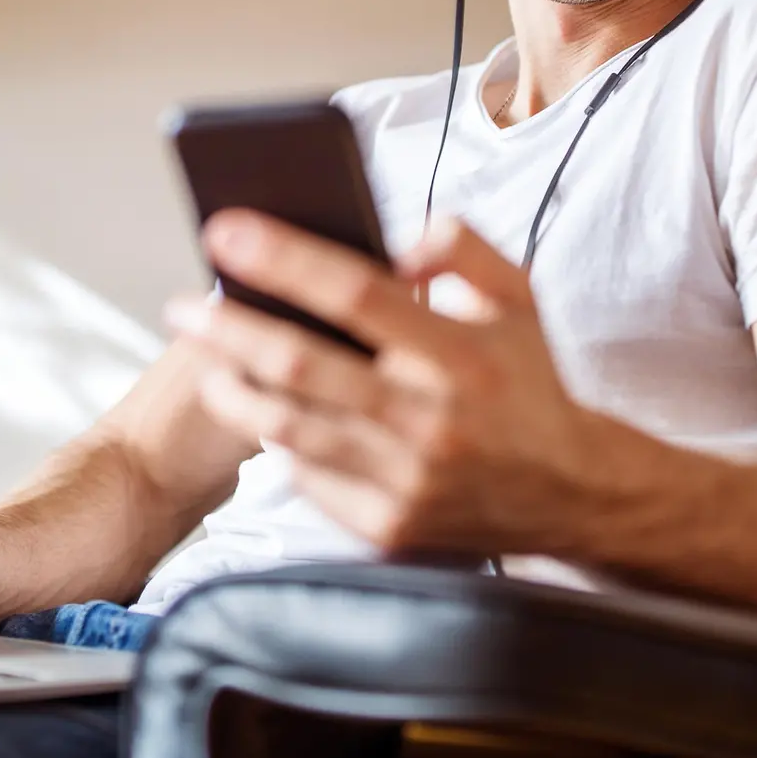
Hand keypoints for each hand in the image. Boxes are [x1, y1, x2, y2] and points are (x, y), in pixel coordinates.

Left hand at [165, 211, 594, 558]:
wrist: (574, 494)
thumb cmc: (530, 384)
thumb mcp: (518, 297)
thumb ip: (463, 249)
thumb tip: (396, 241)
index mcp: (459, 353)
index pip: (354, 292)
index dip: (283, 258)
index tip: (225, 230)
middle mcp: (429, 419)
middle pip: (300, 364)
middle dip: (227, 328)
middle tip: (183, 306)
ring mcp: (406, 480)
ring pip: (290, 427)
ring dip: (233, 389)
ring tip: (206, 361)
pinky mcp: (388, 527)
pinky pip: (310, 477)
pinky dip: (279, 441)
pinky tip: (262, 413)